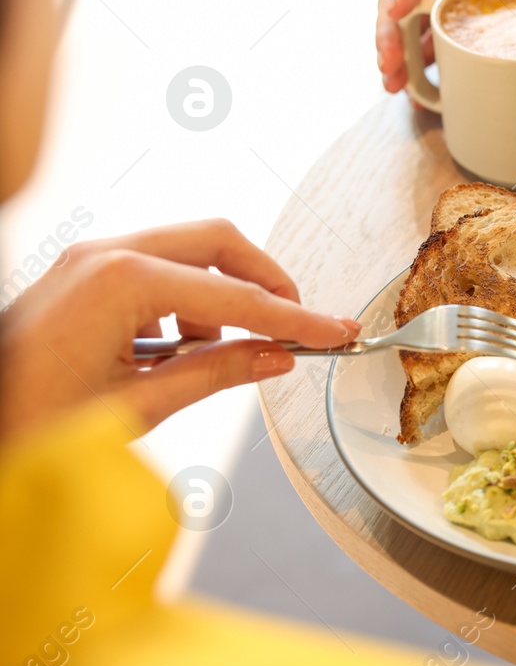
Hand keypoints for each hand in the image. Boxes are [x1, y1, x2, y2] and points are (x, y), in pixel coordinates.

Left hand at [0, 220, 358, 438]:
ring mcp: (89, 260)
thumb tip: (274, 357)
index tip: (334, 331)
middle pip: (219, 242)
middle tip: (297, 327)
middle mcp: (105, 255)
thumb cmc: (27, 422)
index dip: (294, 318)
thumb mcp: (134, 406)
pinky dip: (184, 301)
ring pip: (188, 252)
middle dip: (265, 283)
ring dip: (221, 295)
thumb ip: (214, 373)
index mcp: (120, 282)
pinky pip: (154, 268)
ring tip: (220, 353)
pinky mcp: (81, 275)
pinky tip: (179, 350)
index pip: (235, 296)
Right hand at [375, 0, 515, 95]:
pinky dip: (420, 65)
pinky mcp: (452, 19)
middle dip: (390, 33)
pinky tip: (414, 90)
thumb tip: (470, 27)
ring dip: (398, 55)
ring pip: (408, 24)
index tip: (394, 12)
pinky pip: (428, 41)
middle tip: (388, 65)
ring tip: (393, 85)